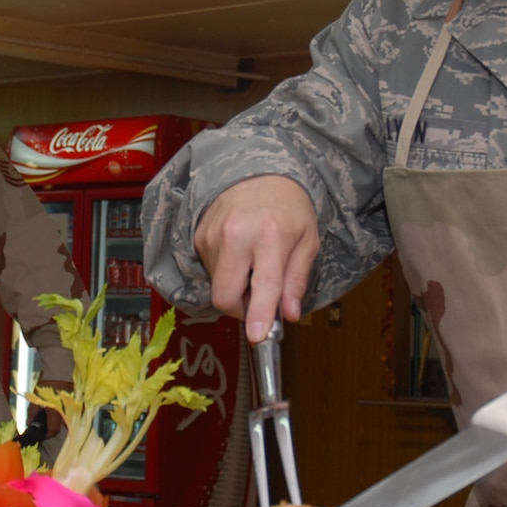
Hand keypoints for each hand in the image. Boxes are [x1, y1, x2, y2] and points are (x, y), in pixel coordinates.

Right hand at [192, 176, 317, 342]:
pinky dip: (226, 272)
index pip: (264, 284)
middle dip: (241, 310)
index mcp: (270, 235)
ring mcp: (213, 236)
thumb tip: (289, 313)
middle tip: (259, 299)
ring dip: (236, 287)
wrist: (255, 170)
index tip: (258, 335)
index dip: (259, 314)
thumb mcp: (308, 240)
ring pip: (218, 286)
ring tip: (253, 263)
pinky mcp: (199, 237)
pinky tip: (239, 253)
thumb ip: (297, 279)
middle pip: (226, 295)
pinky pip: (211, 271)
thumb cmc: (287, 205)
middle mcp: (237, 235)